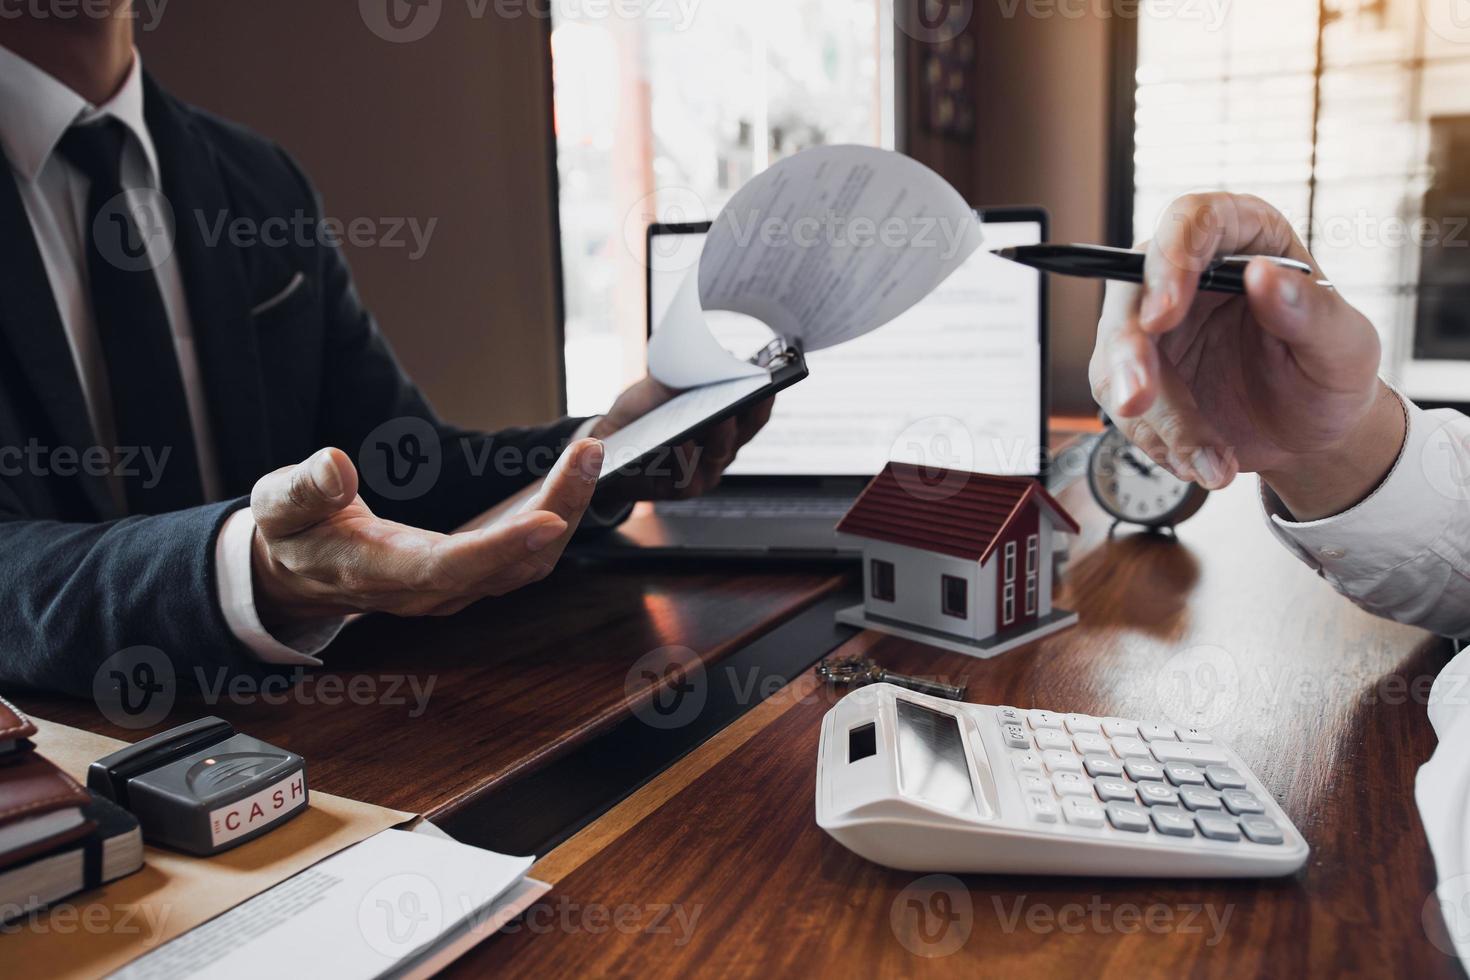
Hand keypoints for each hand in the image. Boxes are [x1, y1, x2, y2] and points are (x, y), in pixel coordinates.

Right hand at [248, 439, 603, 629]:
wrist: (300, 573)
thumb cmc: (294, 535)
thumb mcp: (279, 506)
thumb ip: (304, 488)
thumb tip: (336, 464)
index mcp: (382, 573)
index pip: (450, 567)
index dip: (502, 546)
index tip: (548, 517)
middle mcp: (430, 591)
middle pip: (511, 567)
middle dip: (557, 510)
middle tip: (588, 453)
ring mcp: (458, 588)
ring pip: (529, 565)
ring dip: (566, 511)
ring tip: (589, 456)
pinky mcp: (474, 573)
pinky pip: (527, 554)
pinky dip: (556, 515)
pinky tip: (572, 475)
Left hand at [590, 376, 774, 501]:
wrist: (608, 446)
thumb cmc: (642, 416)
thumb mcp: (662, 388)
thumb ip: (688, 375)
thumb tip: (719, 358)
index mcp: (725, 424)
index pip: (753, 413)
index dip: (765, 397)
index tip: (770, 379)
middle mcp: (720, 449)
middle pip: (745, 432)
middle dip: (750, 412)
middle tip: (751, 392)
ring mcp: (705, 471)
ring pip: (721, 452)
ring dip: (721, 433)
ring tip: (721, 414)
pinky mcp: (683, 488)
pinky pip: (690, 475)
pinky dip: (686, 456)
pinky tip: (682, 440)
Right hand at [1091, 192, 1405, 520]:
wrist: (1309, 437)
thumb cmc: (1330, 378)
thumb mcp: (1343, 347)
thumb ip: (1309, 311)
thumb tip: (1265, 275)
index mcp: (1242, 240)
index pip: (1190, 220)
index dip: (1168, 260)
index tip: (1164, 314)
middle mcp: (1188, 275)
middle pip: (1131, 294)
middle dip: (1130, 355)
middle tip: (1139, 401)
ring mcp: (1154, 327)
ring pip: (1117, 361)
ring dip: (1153, 418)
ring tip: (1211, 459)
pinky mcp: (1136, 374)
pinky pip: (1122, 406)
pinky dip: (1159, 442)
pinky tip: (1203, 460)